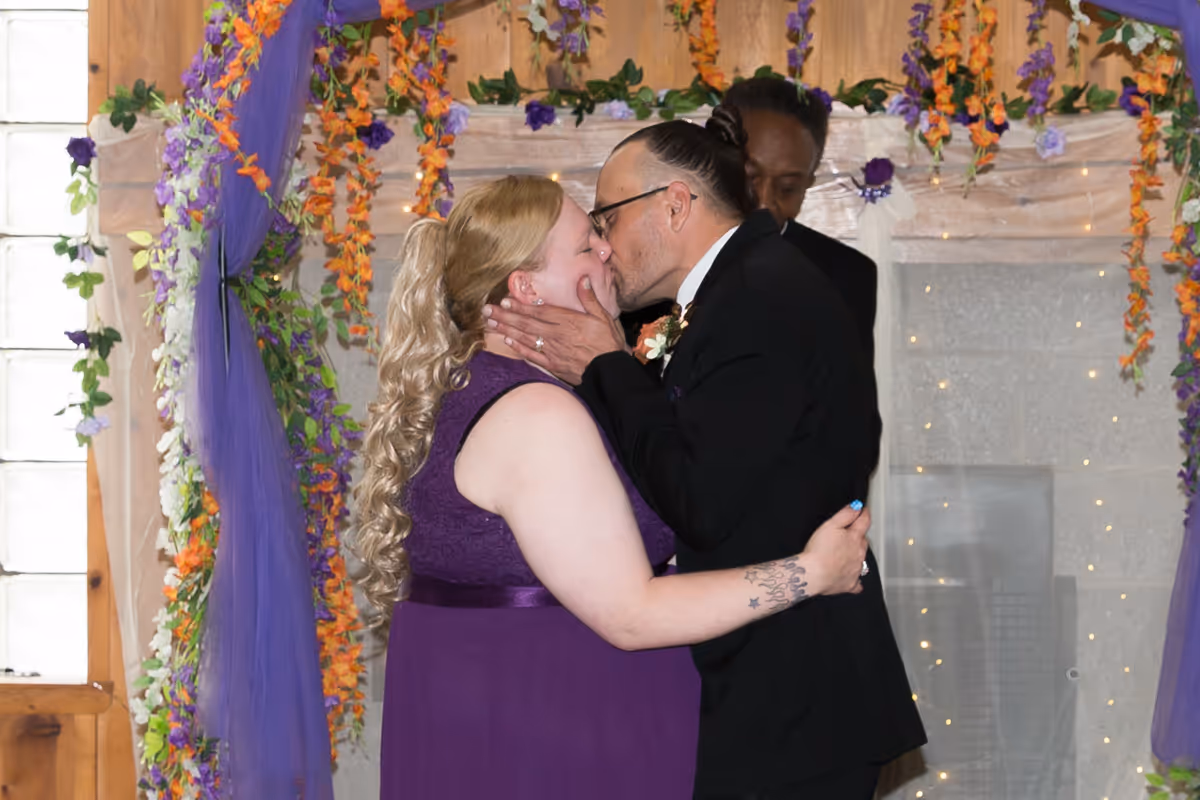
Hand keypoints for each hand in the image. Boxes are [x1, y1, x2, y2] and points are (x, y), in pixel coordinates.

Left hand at [483, 276, 628, 384]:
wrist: (609, 372)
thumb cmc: (608, 344)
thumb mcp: (604, 317)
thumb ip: (590, 299)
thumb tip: (582, 279)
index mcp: (568, 321)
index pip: (539, 311)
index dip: (520, 306)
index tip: (504, 301)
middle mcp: (556, 334)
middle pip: (526, 323)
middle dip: (505, 316)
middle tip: (487, 311)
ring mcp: (553, 350)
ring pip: (525, 338)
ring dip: (506, 330)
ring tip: (491, 323)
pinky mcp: (553, 364)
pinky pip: (532, 355)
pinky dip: (519, 348)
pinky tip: (508, 342)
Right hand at [801, 505, 869, 596]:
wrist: (813, 574)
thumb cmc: (819, 551)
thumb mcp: (830, 525)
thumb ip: (845, 514)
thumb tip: (857, 507)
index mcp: (855, 538)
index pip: (864, 522)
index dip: (864, 514)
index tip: (864, 511)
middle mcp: (859, 554)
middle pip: (863, 541)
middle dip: (859, 536)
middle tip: (851, 532)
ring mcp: (856, 570)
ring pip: (861, 559)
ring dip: (856, 555)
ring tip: (846, 552)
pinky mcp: (850, 584)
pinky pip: (857, 582)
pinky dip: (855, 578)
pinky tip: (851, 576)